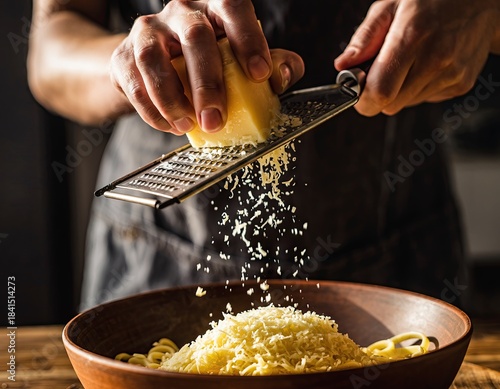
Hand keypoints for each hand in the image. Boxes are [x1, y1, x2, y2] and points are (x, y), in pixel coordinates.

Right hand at [109, 0, 303, 134]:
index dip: (248, 39)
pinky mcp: (123, 56)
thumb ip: (274, 65)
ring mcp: (148, 31)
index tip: (260, 75)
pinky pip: (133, 83)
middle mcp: (181, 12)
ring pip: (153, 58)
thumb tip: (284, 75)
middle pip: (194, 35)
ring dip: (172, 98)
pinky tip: (171, 125)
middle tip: (216, 119)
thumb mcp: (245, 61)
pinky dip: (152, 111)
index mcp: (215, 7)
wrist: (157, 70)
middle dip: (208, 82)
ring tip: (188, 125)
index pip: (232, 7)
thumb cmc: (210, 63)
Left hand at [334, 0, 499, 116]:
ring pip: (405, 104)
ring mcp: (452, 75)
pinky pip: (424, 99)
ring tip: (410, 60)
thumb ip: (364, 38)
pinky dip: (418, 87)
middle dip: (378, 93)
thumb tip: (343, 66)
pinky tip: (427, 63)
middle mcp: (436, 59)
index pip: (379, 92)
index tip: (358, 89)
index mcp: (413, 37)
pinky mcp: (461, 84)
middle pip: (389, 105)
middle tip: (382, 69)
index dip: (362, 99)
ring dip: (399, 90)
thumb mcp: (391, 5)